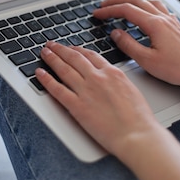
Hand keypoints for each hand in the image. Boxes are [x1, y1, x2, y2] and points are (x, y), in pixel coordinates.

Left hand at [36, 41, 156, 156]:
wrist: (137, 135)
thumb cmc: (139, 119)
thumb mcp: (132, 90)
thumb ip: (117, 82)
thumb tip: (110, 81)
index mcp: (113, 73)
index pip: (91, 55)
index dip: (78, 50)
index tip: (72, 48)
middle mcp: (98, 78)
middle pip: (75, 58)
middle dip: (61, 49)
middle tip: (52, 45)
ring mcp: (86, 91)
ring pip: (64, 69)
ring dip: (52, 58)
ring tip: (44, 53)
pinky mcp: (77, 106)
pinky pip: (57, 89)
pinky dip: (46, 79)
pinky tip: (39, 73)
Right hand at [94, 0, 179, 89]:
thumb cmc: (177, 68)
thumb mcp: (147, 60)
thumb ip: (128, 45)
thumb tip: (116, 33)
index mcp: (154, 24)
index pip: (126, 10)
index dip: (109, 11)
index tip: (97, 14)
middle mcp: (162, 18)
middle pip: (135, 1)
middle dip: (116, 2)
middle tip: (103, 5)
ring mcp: (169, 20)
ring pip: (147, 2)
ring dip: (131, 0)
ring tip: (120, 4)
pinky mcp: (174, 26)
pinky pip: (158, 8)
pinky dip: (146, 5)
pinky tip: (145, 10)